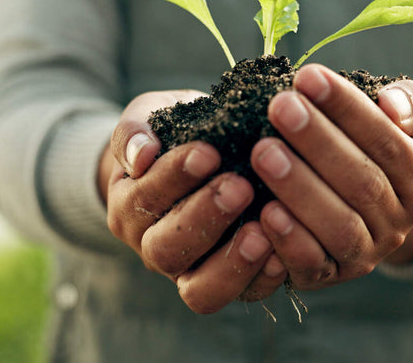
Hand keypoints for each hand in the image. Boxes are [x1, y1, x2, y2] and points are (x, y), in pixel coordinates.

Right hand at [99, 90, 286, 312]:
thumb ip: (136, 130)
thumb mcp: (151, 117)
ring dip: (231, 261)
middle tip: (240, 186)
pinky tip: (282, 254)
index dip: (173, 179)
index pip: (143, 201)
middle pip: (167, 249)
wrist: (199, 156)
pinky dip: (262, 278)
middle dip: (204, 218)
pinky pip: (243, 294)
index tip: (207, 152)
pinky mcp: (232, 282)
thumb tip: (141, 154)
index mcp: (130, 207)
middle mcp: (154, 247)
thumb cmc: (175, 133)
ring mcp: (192, 271)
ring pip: (200, 288)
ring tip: (261, 231)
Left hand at [249, 64, 412, 290]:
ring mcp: (366, 255)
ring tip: (263, 151)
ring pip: (339, 226)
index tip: (308, 77)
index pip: (387, 140)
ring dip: (299, 188)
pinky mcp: (331, 276)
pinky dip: (290, 241)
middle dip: (317, 142)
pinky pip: (313, 265)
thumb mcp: (405, 124)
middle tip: (280, 106)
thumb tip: (390, 105)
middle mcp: (400, 224)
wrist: (375, 209)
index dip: (347, 109)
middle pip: (361, 182)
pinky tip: (264, 211)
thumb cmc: (379, 150)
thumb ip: (408, 105)